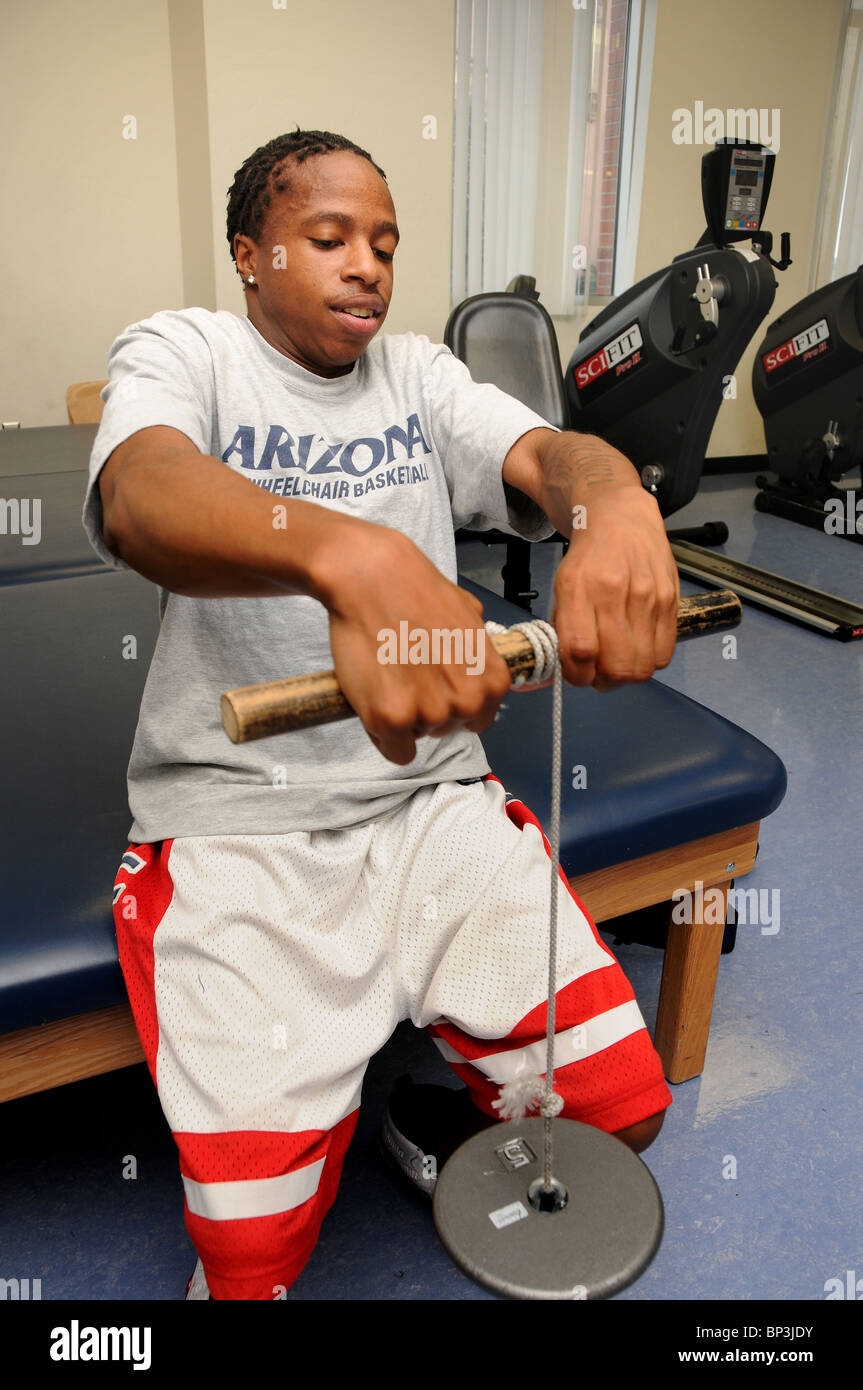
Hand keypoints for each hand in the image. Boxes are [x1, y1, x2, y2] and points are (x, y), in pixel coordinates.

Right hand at [323, 528, 510, 763]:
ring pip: (418, 737)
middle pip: (447, 729)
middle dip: (426, 710)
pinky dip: (382, 733)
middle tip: (404, 675)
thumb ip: (477, 650)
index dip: (451, 703)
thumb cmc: (416, 591)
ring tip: (388, 675)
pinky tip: (375, 699)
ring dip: (402, 717)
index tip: (432, 686)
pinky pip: (395, 750)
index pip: (477, 720)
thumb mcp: (469, 616)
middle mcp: (468, 702)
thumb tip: (476, 662)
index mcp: (493, 682)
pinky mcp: (393, 720)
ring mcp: (431, 713)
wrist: (373, 578)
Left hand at [550, 487, 679, 690]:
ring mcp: (647, 597)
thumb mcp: (562, 586)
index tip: (577, 676)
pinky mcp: (670, 600)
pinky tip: (638, 649)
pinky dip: (649, 662)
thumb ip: (565, 627)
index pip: (580, 650)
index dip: (578, 676)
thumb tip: (570, 669)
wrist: (620, 518)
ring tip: (619, 662)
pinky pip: (664, 653)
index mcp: (579, 588)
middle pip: (617, 666)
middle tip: (599, 675)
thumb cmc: (589, 557)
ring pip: (642, 666)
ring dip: (628, 675)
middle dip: (605, 681)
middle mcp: (614, 592)